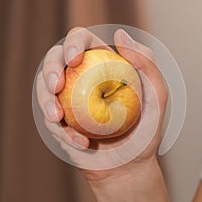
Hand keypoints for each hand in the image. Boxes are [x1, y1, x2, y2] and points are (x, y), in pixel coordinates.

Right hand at [36, 27, 167, 184]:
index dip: (73, 43)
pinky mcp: (59, 123)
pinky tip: (82, 144)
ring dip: (45, 100)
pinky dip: (62, 132)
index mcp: (101, 64)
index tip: (74, 59)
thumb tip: (119, 34)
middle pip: (54, 60)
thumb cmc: (146, 130)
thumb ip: (146, 63)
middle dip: (49, 68)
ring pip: (43, 88)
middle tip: (56, 86)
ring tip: (57, 118)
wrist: (130, 168)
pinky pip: (50, 121)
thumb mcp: (157, 96)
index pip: (81, 41)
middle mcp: (81, 78)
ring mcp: (67, 101)